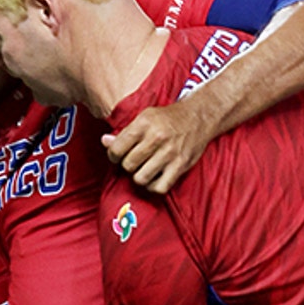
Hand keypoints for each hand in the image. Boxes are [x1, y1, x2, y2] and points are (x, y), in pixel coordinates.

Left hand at [101, 100, 216, 193]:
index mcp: (144, 123)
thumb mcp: (145, 117)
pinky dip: (153, 186)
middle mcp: (157, 138)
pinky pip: (159, 187)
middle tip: (135, 161)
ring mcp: (170, 153)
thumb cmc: (168, 118)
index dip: (113, 155)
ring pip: (140, 178)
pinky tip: (154, 178)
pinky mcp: (180, 166)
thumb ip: (124, 132)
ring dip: (139, 176)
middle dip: (127, 165)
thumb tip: (105, 141)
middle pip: (127, 165)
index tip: (118, 155)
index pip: (116, 149)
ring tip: (144, 169)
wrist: (198, 117)